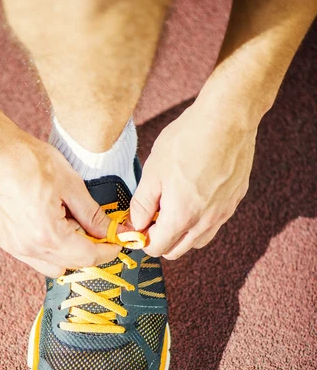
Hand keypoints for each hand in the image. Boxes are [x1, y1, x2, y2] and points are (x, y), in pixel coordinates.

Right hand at [0, 126, 120, 276]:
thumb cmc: (27, 160)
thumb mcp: (70, 183)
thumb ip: (92, 214)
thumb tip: (110, 230)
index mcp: (48, 235)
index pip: (87, 257)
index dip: (107, 251)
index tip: (118, 242)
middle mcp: (28, 248)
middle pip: (71, 265)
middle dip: (88, 250)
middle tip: (96, 228)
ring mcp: (12, 247)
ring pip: (51, 265)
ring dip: (67, 253)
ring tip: (70, 223)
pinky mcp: (2, 240)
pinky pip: (32, 256)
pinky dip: (47, 247)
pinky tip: (49, 222)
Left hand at [129, 99, 256, 258]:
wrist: (227, 118)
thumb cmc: (188, 140)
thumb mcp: (153, 170)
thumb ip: (142, 203)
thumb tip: (136, 223)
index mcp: (182, 216)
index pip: (157, 248)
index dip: (143, 240)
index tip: (137, 226)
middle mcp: (205, 222)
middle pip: (177, 250)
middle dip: (160, 240)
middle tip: (152, 217)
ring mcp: (223, 213)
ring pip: (197, 241)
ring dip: (181, 234)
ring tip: (172, 207)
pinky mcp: (234, 201)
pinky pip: (213, 223)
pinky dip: (199, 221)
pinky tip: (193, 197)